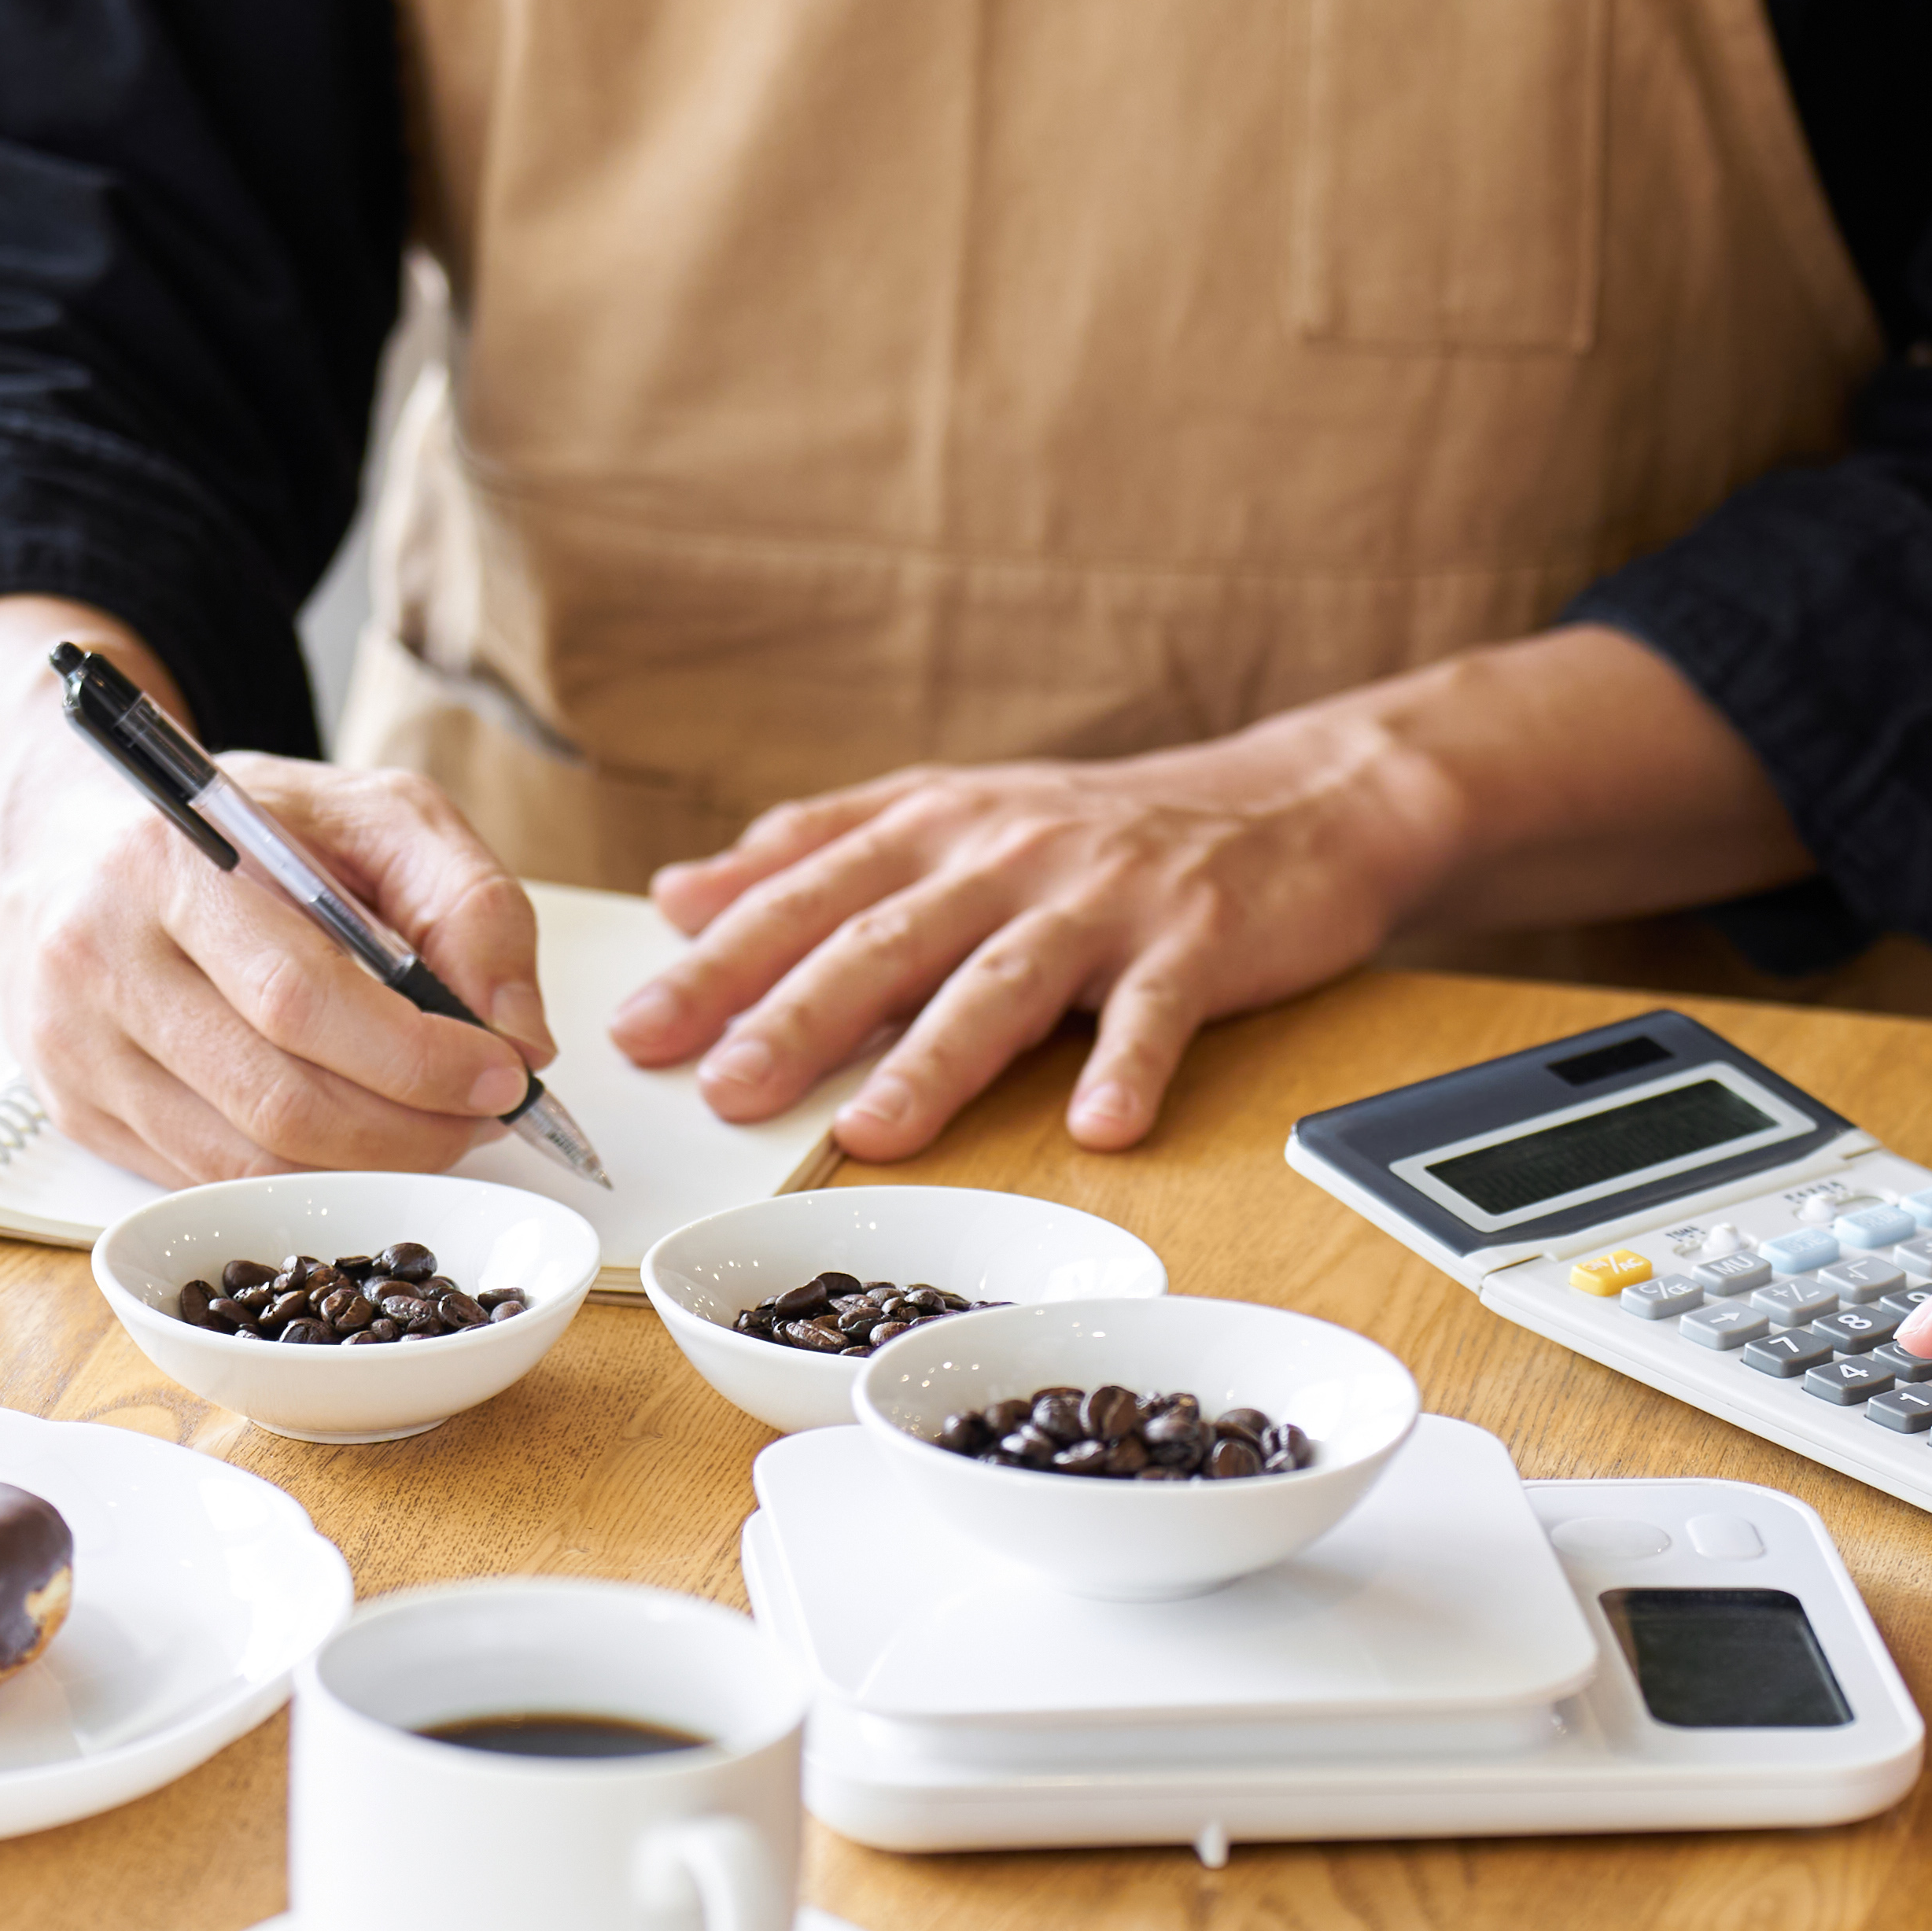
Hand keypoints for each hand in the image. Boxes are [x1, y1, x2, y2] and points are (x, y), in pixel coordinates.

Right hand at [0, 613, 547, 1185]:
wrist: (67, 841)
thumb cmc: (236, 827)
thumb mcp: (371, 812)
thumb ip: (468, 902)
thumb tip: (521, 1034)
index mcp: (170, 861)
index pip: (302, 996)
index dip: (417, 1058)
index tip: (502, 1074)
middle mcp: (101, 957)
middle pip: (277, 1099)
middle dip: (409, 1129)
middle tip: (483, 1117)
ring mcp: (75, 1046)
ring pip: (243, 1161)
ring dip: (365, 1167)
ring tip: (432, 1128)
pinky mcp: (75, 1109)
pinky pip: (206, 1180)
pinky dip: (300, 1179)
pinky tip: (352, 1140)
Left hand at [610, 717, 1448, 1157]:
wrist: (1291, 800)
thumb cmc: (1098, 831)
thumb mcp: (949, 816)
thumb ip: (816, 855)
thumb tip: (681, 895)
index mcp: (935, 824)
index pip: (807, 888)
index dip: (721, 957)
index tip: (640, 1027)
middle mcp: (1005, 852)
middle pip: (884, 936)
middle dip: (796, 1012)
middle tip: (722, 1086)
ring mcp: (1101, 897)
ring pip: (1002, 980)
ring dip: (934, 1057)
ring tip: (871, 1130)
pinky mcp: (1196, 939)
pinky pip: (1156, 1012)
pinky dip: (1127, 1066)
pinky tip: (1098, 1126)